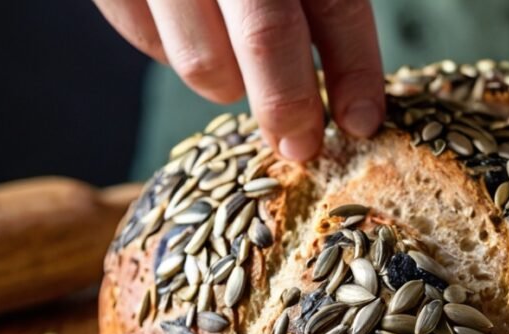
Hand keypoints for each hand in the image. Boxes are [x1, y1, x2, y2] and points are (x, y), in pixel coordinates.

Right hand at [93, 0, 384, 161]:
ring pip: (203, 60)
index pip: (335, 2)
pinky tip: (188, 32)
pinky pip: (147, 44)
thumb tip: (347, 81)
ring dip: (228, 84)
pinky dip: (173, 54)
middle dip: (289, 105)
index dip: (354, 70)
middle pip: (267, 35)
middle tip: (300, 145)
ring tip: (236, 73)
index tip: (362, 121)